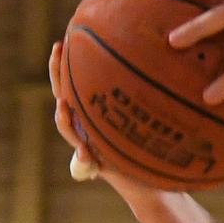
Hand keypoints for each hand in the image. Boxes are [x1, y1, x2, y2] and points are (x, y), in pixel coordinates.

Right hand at [47, 39, 159, 199]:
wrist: (153, 183)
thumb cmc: (156, 146)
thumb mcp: (151, 117)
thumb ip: (148, 99)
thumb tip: (165, 58)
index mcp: (95, 111)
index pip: (74, 83)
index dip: (66, 64)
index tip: (64, 39)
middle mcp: (87, 125)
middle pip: (65, 97)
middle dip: (58, 75)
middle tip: (58, 50)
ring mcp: (89, 145)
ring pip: (69, 129)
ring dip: (64, 119)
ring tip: (62, 107)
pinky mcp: (98, 167)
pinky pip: (86, 163)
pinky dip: (84, 160)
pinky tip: (87, 155)